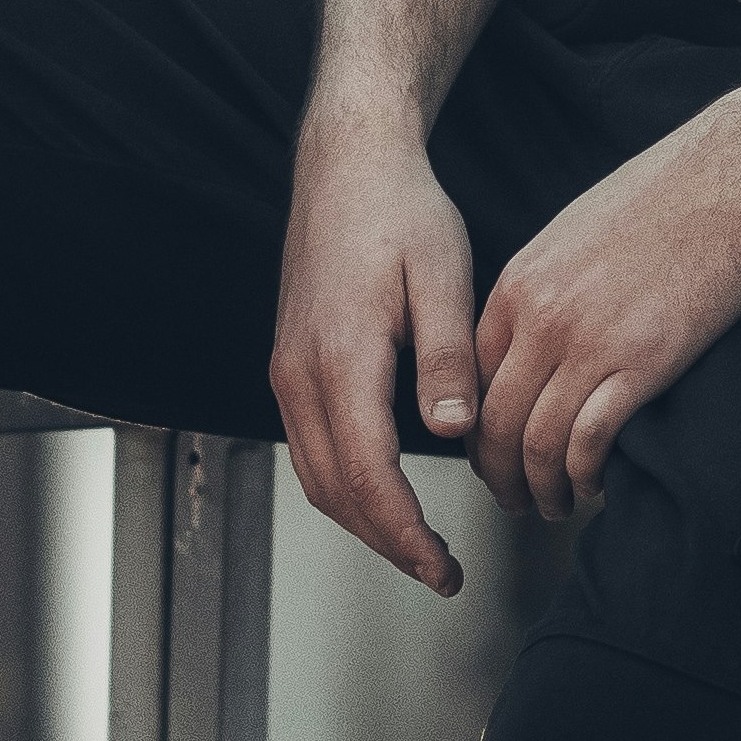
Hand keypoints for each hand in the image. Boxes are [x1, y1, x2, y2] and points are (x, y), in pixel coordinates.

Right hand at [271, 105, 477, 593]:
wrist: (347, 166)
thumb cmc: (401, 212)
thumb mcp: (442, 273)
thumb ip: (445, 355)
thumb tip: (453, 431)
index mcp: (340, 356)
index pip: (368, 475)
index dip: (406, 534)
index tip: (445, 569)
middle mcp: (300, 373)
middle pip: (335, 491)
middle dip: (387, 543)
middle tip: (443, 574)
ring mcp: (288, 371)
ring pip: (317, 476)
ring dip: (365, 521)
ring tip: (421, 547)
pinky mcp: (291, 365)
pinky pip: (312, 448)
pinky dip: (347, 487)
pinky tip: (387, 494)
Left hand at [472, 109, 740, 519]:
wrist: (733, 173)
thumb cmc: (666, 195)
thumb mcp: (577, 232)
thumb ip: (547, 285)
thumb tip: (536, 331)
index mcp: (519, 282)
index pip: (471, 379)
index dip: (476, 430)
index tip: (491, 454)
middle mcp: (541, 316)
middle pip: (494, 421)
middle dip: (496, 474)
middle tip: (512, 501)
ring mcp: (588, 340)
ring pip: (537, 442)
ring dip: (540, 488)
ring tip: (554, 507)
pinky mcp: (642, 362)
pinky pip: (590, 441)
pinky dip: (585, 477)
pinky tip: (596, 487)